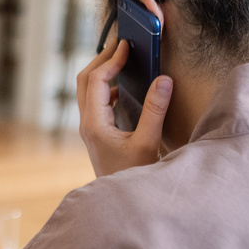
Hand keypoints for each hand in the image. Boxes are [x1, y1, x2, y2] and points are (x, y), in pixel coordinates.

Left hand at [76, 0, 172, 177]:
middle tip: (121, 43)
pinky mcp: (96, 133)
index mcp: (95, 124)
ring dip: (102, 71)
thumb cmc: (134, 177)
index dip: (111, 60)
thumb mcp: (148, 143)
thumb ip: (155, 110)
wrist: (121, 205)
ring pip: (87, 90)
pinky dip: (107, 86)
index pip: (97, 81)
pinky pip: (95, 101)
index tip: (127, 46)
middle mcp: (87, 124)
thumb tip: (164, 79)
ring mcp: (89, 129)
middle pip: (84, 80)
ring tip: (122, 58)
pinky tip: (125, 87)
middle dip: (101, 59)